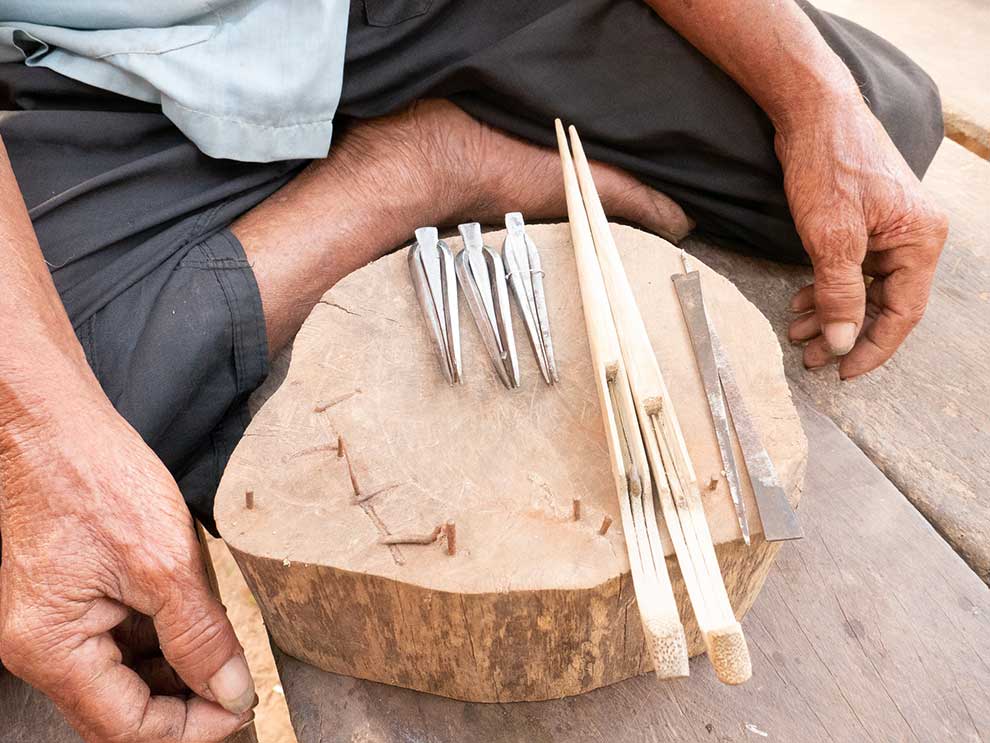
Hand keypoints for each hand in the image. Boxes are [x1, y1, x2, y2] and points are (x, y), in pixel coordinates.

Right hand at [0, 404, 255, 741]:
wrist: (54, 425)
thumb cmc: (96, 478)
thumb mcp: (164, 563)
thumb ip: (199, 636)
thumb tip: (229, 692)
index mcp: (53, 649)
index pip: (128, 727)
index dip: (191, 729)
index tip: (242, 709)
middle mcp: (45, 647)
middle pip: (123, 710)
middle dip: (186, 706)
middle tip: (240, 686)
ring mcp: (57, 624)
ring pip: (124, 678)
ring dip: (177, 675)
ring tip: (226, 655)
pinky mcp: (73, 599)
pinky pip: (120, 642)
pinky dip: (162, 642)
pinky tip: (198, 626)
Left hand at [775, 99, 947, 378]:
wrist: (813, 110)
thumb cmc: (829, 165)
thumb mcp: (831, 237)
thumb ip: (839, 292)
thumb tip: (843, 342)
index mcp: (920, 240)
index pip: (903, 313)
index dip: (873, 348)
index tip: (844, 373)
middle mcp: (913, 236)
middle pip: (882, 303)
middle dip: (843, 332)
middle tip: (809, 357)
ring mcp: (889, 227)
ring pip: (863, 287)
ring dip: (830, 312)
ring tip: (797, 333)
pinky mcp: (865, 220)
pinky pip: (851, 267)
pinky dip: (825, 287)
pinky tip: (800, 302)